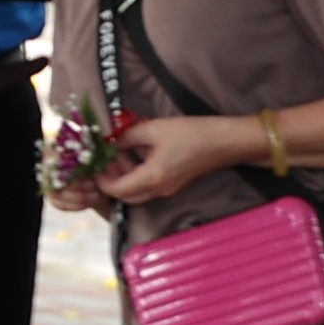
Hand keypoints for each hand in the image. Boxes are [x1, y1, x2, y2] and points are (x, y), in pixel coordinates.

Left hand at [99, 115, 255, 206]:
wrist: (229, 141)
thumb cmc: (193, 133)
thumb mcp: (154, 129)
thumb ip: (126, 136)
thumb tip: (106, 140)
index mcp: (152, 178)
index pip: (116, 190)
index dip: (100, 179)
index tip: (94, 163)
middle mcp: (160, 190)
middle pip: (125, 195)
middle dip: (111, 178)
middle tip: (106, 157)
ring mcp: (170, 189)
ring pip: (137, 191)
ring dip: (124, 175)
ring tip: (120, 151)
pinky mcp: (176, 183)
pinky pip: (149, 185)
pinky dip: (138, 173)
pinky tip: (137, 152)